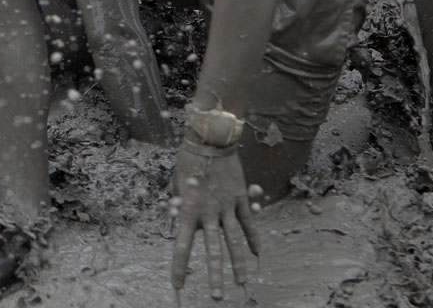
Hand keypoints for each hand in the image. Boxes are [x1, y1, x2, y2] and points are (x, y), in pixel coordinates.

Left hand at [170, 141, 259, 299]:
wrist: (209, 140)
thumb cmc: (188, 161)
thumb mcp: (176, 185)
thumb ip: (178, 206)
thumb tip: (175, 220)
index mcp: (187, 211)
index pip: (180, 247)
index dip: (179, 268)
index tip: (177, 285)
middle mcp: (207, 213)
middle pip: (211, 251)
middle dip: (214, 276)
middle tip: (217, 297)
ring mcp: (226, 207)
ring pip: (234, 241)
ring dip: (238, 264)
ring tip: (242, 284)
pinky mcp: (240, 199)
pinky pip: (248, 223)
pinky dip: (253, 240)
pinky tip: (257, 256)